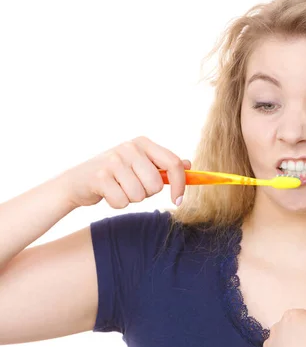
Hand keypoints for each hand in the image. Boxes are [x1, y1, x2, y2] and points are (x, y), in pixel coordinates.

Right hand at [60, 136, 190, 207]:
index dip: (180, 184)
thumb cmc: (114, 174)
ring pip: (140, 195)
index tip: (178, 200)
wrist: (77, 181)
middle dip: (147, 193)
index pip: (173, 163)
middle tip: (132, 187)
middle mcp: (129, 147)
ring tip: (119, 188)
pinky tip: (107, 193)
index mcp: (143, 143)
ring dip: (131, 199)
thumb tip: (188, 164)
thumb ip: (163, 165)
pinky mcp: (100, 177)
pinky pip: (123, 202)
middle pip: (156, 184)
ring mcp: (113, 160)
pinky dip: (117, 204)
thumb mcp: (140, 164)